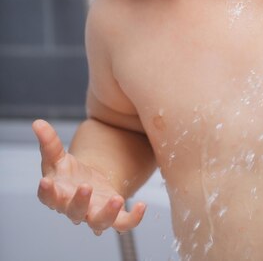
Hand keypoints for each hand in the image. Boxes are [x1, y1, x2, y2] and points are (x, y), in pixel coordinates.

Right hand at [32, 119, 145, 234]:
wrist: (88, 185)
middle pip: (74, 211)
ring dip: (107, 213)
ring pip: (99, 222)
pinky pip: (123, 224)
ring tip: (117, 199)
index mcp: (58, 194)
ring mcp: (94, 213)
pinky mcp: (113, 215)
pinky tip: (142, 205)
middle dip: (79, 201)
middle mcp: (75, 208)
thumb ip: (49, 142)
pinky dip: (132, 219)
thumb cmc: (69, 174)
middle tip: (86, 186)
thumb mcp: (58, 157)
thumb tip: (37, 122)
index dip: (45, 192)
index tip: (45, 182)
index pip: (47, 197)